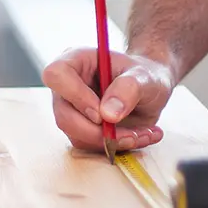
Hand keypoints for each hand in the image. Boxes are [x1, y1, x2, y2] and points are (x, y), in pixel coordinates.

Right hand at [42, 47, 175, 153]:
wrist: (150, 90)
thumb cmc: (145, 75)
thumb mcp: (145, 77)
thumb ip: (129, 89)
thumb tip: (107, 114)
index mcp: (77, 60)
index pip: (57, 75)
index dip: (76, 96)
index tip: (102, 114)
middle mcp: (68, 86)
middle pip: (64, 115)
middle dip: (97, 131)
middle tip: (131, 133)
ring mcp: (72, 110)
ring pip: (77, 135)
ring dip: (112, 141)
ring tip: (142, 133)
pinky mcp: (80, 130)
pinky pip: (90, 146)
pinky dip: (116, 146)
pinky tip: (139, 136)